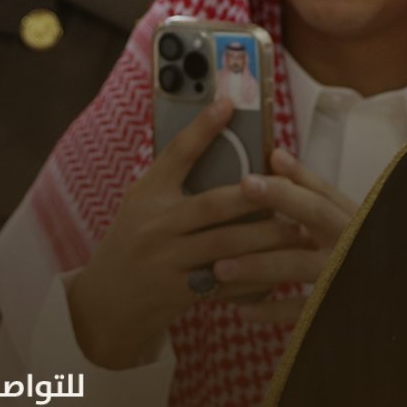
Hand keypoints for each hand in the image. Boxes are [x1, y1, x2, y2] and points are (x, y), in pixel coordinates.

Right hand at [67, 97, 308, 369]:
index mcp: (146, 195)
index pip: (175, 154)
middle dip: (256, 196)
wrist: (106, 302)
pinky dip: (256, 277)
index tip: (228, 103)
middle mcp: (155, 225)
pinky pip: (225, 282)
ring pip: (227, 246)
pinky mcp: (178, 293)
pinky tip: (282, 270)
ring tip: (300, 231)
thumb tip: (227, 151)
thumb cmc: (135, 243)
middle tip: (291, 188)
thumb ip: (175, 182)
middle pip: (213, 204)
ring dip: (267, 238)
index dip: (201, 128)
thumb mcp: (143, 206)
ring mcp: (166, 261)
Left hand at [217, 148, 356, 326]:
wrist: (396, 299)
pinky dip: (271, 311)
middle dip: (281, 198)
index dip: (291, 178)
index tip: (255, 171)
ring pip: (298, 265)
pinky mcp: (339, 311)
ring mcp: (346, 277)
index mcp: (352, 220)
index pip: (321, 192)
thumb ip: (311, 188)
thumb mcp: (344, 219)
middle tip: (241, 187)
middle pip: (315, 214)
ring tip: (220, 267)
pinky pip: (302, 311)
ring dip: (258, 264)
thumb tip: (276, 153)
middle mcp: (352, 242)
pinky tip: (241, 310)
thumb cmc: (361, 251)